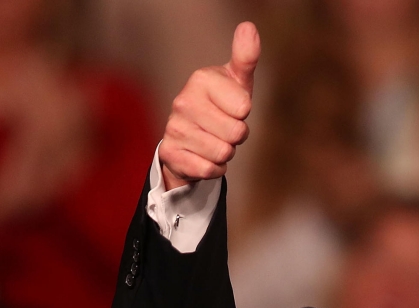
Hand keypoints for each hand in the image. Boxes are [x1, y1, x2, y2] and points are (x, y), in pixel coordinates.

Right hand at [159, 22, 259, 189]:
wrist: (191, 138)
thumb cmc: (222, 105)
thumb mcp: (237, 81)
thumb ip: (245, 57)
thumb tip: (249, 26)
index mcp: (201, 79)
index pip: (244, 109)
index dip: (244, 114)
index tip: (233, 109)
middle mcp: (182, 101)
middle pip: (236, 134)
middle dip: (237, 136)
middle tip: (224, 128)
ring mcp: (174, 128)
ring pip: (223, 154)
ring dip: (226, 153)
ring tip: (213, 140)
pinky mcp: (169, 154)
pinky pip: (208, 170)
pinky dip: (213, 169)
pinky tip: (204, 157)